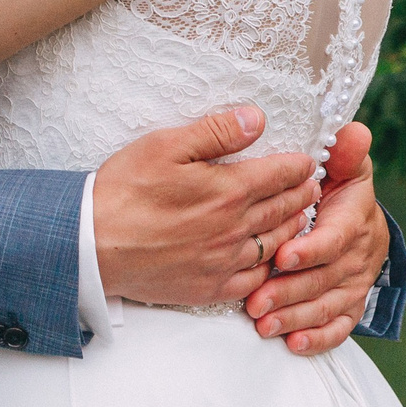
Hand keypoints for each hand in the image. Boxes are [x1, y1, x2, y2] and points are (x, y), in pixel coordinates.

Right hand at [93, 105, 320, 307]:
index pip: (280, 174)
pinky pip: (256, 278)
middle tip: (311, 186)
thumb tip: (257, 119)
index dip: (299, 165)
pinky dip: (271, 265)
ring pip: (276, 243)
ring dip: (293, 227)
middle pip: (284, 208)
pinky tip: (270, 256)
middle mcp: (235, 228)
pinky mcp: (212, 287)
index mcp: (228, 190)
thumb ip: (216, 131)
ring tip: (299, 216)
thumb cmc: (125, 190)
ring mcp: (226, 261)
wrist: (94, 244)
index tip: (307, 161)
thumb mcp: (165, 145)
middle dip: (302, 194)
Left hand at [246, 121, 394, 355]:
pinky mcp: (350, 304)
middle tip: (255, 301)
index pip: (335, 238)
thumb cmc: (338, 187)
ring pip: (328, 306)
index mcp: (355, 218)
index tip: (281, 256)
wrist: (358, 220)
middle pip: (325, 279)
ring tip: (262, 322)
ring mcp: (355, 283)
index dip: (311, 250)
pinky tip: (293, 344)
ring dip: (295, 317)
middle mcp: (359, 255)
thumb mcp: (342, 165)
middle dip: (290, 291)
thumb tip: (353, 131)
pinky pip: (339, 326)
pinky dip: (319, 338)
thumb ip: (343, 152)